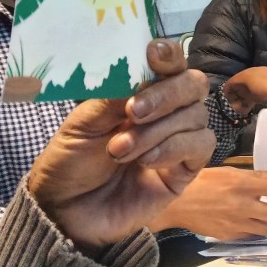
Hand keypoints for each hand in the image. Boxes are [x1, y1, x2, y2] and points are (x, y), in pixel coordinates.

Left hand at [27, 39, 214, 253]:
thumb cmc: (71, 162)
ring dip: (157, 131)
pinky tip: (146, 161)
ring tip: (119, 150)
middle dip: (166, 94)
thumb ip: (115, 94)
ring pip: (196, 116)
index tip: (154, 54)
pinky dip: (173, 148)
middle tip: (132, 111)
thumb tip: (142, 68)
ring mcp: (179, 139)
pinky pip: (200, 146)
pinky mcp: (186, 169)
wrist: (66, 212)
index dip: (169, 55)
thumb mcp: (84, 122)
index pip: (169, 63)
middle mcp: (167, 111)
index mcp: (141, 91)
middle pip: (194, 84)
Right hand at [151, 165, 266, 239]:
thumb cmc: (198, 182)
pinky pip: (253, 234)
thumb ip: (256, 175)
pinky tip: (263, 222)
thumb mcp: (228, 172)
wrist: (175, 204)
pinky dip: (261, 228)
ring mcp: (237, 224)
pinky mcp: (230, 235)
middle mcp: (244, 207)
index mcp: (243, 186)